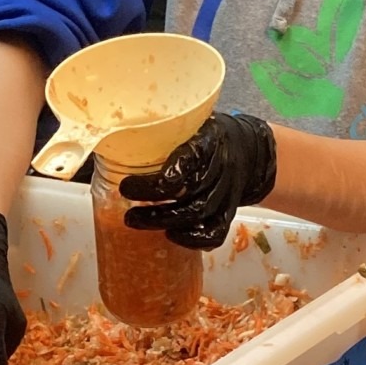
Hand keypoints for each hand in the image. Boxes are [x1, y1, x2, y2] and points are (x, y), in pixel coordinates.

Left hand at [120, 111, 277, 250]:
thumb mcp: (190, 123)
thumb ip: (163, 130)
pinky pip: (215, 234)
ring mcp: (226, 194)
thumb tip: (114, 136)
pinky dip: (193, 241)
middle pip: (190, 195)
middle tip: (128, 214)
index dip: (157, 180)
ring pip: (199, 215)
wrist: (250, 151)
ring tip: (136, 222)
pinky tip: (170, 237)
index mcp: (208, 142)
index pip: (187, 161)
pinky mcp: (229, 213)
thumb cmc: (207, 138)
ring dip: (165, 223)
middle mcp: (220, 169)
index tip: (127, 186)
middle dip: (155, 207)